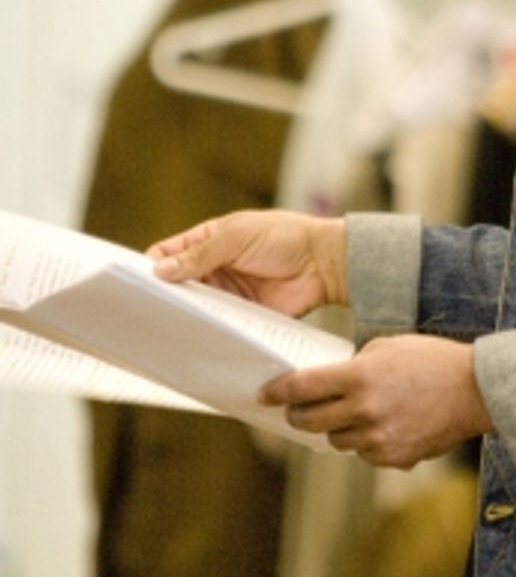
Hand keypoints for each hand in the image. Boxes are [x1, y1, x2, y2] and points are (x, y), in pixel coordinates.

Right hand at [148, 210, 346, 317]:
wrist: (323, 263)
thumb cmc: (283, 237)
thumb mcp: (236, 237)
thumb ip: (200, 255)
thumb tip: (160, 270)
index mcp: (208, 241)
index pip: (168, 254)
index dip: (150, 266)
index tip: (131, 283)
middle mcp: (214, 269)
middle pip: (177, 285)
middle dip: (162, 296)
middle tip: (140, 312)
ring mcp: (228, 293)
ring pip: (196, 308)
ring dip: (183, 316)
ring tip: (161, 330)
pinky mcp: (243, 315)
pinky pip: (219, 325)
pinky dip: (207, 331)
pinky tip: (193, 340)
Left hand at [259, 334, 493, 465]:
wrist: (476, 391)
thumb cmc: (434, 361)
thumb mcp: (388, 347)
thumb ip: (355, 365)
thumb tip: (330, 382)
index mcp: (359, 377)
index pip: (302, 387)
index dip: (277, 391)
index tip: (266, 394)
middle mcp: (364, 410)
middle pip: (310, 421)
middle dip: (297, 415)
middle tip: (297, 410)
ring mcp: (378, 438)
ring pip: (336, 440)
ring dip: (336, 428)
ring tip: (350, 415)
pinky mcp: (394, 458)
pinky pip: (364, 454)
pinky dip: (366, 442)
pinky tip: (381, 426)